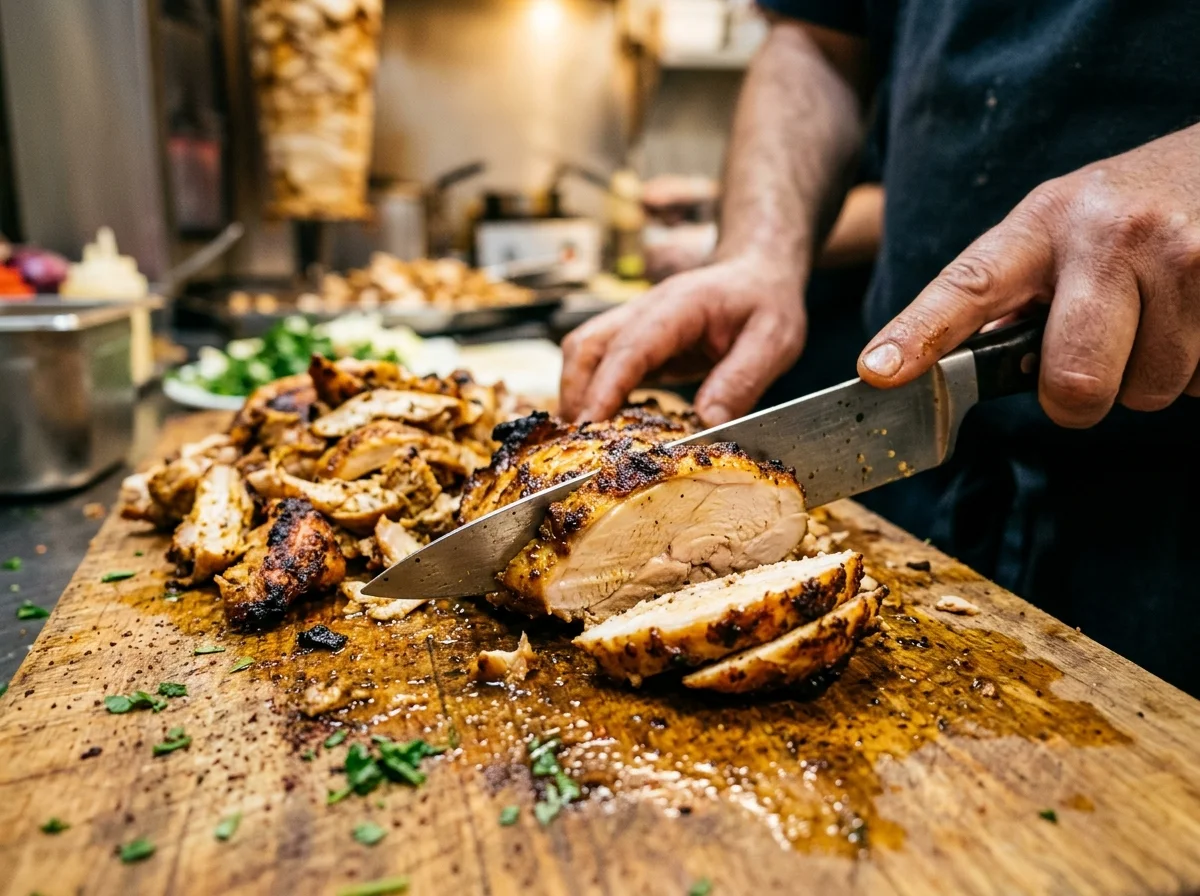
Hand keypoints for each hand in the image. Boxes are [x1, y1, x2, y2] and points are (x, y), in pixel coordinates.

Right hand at [560, 254, 806, 424]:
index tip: (592, 425)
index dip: (607, 387)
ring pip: (582, 353)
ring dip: (575, 394)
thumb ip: (742, 379)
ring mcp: (634, 324)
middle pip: (586, 346)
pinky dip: (590, 395)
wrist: (758, 274)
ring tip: (584, 440)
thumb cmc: (766, 302)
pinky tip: (602, 426)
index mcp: (679, 306)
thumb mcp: (773, 340)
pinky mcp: (634, 342)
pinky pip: (598, 365)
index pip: (630, 347)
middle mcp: (645, 311)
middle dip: (576, 394)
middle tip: (580, 443)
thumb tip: (708, 423)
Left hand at [857, 124, 1199, 426]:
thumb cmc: (1121, 215)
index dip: (919, 336)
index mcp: (1040, 224)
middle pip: (1076, 381)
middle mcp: (1109, 233)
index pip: (967, 288)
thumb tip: (938, 369)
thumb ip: (1004, 296)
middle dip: (1081, 395)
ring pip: (1152, 390)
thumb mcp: (1052, 234)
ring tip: (1156, 316)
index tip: (878, 373)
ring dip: (1153, 375)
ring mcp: (1183, 253)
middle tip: (1094, 358)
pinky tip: (1191, 316)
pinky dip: (1197, 367)